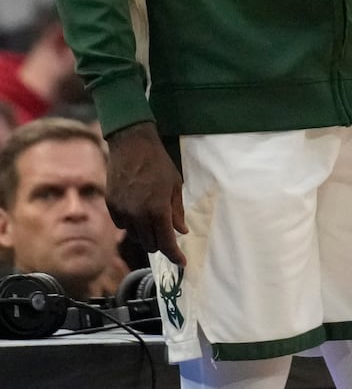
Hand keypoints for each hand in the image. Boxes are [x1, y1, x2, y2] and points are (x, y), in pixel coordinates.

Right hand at [105, 122, 186, 264]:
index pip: (166, 242)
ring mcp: (122, 212)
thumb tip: (181, 231)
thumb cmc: (159, 164)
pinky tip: (138, 213)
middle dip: (162, 244)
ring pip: (136, 236)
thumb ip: (177, 211)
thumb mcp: (175, 185)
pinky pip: (123, 226)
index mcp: (157, 210)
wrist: (131, 147)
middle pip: (150, 244)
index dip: (175, 255)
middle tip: (169, 237)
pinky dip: (132, 225)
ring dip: (147, 235)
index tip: (182, 262)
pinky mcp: (111, 207)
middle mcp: (138, 215)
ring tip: (154, 221)